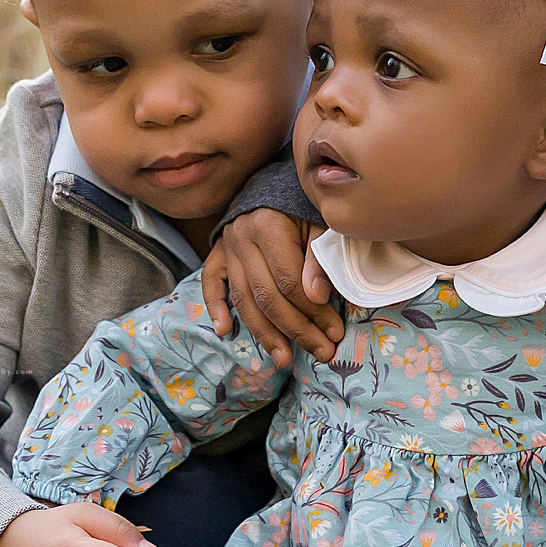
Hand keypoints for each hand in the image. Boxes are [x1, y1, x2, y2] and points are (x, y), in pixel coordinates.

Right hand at [201, 209, 342, 367]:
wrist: (275, 187)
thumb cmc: (304, 209)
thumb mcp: (320, 225)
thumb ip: (319, 258)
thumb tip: (318, 296)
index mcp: (268, 226)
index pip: (289, 280)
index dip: (313, 310)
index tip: (334, 331)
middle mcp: (241, 237)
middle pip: (267, 296)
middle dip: (296, 329)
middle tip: (321, 352)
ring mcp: (226, 247)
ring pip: (242, 298)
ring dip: (264, 333)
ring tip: (283, 359)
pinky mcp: (217, 253)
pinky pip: (210, 283)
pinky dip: (215, 308)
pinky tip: (224, 331)